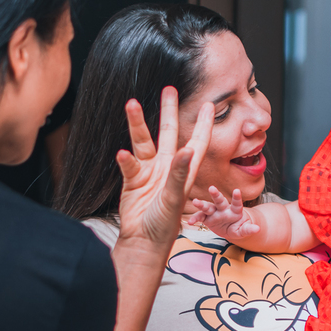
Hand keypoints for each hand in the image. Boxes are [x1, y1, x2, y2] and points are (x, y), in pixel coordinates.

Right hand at [117, 87, 212, 245]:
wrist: (144, 242)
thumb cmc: (164, 225)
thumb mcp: (175, 198)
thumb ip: (180, 173)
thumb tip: (188, 149)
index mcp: (184, 171)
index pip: (197, 142)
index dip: (204, 124)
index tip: (209, 105)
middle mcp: (167, 168)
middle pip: (169, 133)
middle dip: (168, 112)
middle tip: (168, 89)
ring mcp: (149, 173)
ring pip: (143, 142)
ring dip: (138, 124)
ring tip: (131, 104)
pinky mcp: (132, 180)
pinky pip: (128, 165)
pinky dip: (125, 159)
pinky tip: (121, 153)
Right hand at [188, 186, 259, 239]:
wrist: (231, 229)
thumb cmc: (239, 227)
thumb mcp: (244, 230)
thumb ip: (249, 229)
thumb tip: (257, 229)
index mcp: (235, 211)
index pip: (236, 203)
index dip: (236, 197)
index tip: (237, 190)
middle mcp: (224, 209)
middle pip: (220, 200)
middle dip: (216, 194)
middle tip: (212, 188)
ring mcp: (214, 212)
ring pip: (208, 206)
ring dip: (201, 204)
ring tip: (195, 201)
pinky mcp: (207, 218)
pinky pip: (200, 217)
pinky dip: (195, 218)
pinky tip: (190, 222)